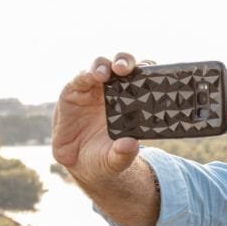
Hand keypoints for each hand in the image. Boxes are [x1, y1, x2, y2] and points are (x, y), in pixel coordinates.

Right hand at [52, 53, 141, 186]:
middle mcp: (114, 90)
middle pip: (122, 65)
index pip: (142, 78)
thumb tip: (131, 144)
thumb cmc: (104, 157)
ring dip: (104, 66)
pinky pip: (80, 78)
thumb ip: (123, 154)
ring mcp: (94, 89)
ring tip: (106, 74)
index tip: (152, 72)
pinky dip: (86, 75)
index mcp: (132, 102)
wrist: (79, 163)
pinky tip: (92, 76)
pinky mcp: (74, 91)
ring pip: (101, 66)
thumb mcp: (114, 160)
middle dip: (125, 62)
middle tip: (126, 69)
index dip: (148, 71)